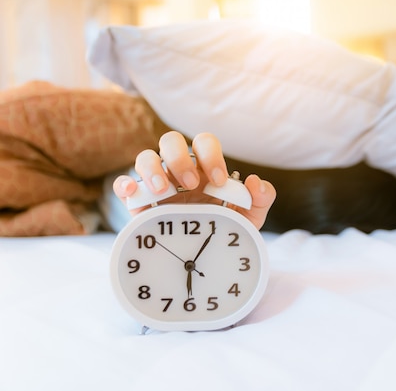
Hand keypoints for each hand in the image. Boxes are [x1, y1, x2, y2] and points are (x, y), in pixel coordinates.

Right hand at [112, 131, 275, 229]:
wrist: (208, 263)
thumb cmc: (226, 232)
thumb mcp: (250, 219)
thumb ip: (262, 199)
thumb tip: (255, 181)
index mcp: (205, 168)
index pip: (204, 143)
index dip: (211, 155)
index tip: (218, 180)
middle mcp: (178, 171)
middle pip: (171, 141)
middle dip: (180, 158)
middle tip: (191, 184)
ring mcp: (156, 186)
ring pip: (145, 157)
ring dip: (153, 169)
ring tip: (163, 191)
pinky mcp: (138, 204)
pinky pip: (124, 185)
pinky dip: (124, 184)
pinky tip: (133, 191)